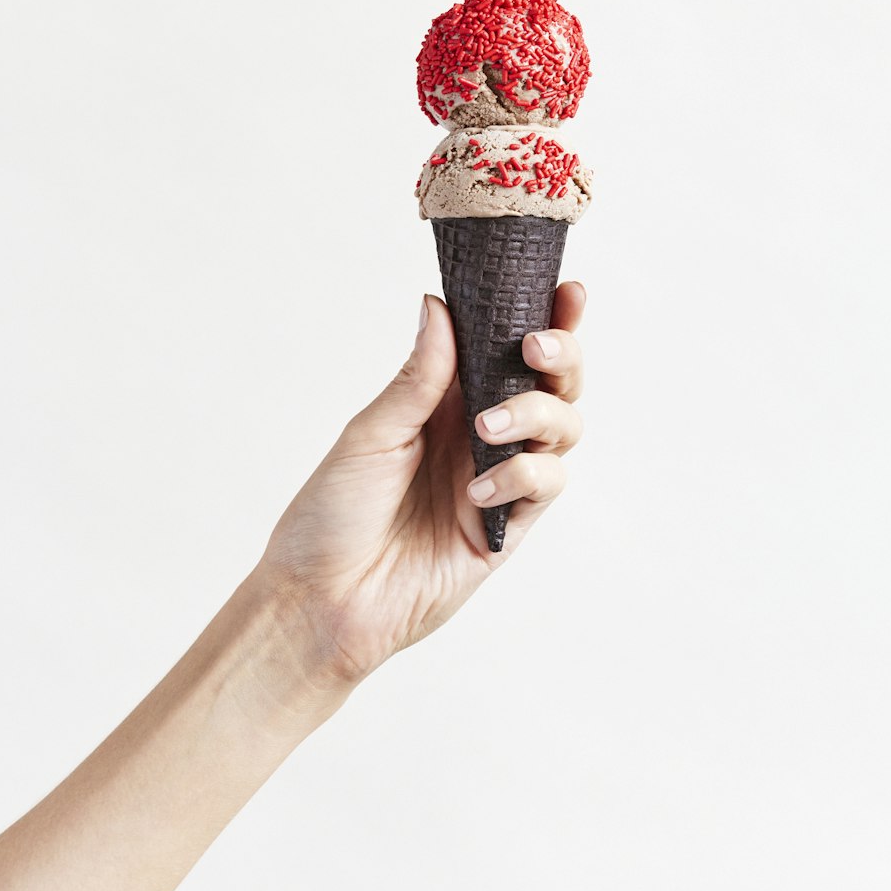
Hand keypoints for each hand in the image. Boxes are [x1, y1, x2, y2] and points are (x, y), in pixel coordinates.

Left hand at [259, 282, 585, 690]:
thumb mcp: (371, 434)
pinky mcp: (509, 527)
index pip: (507, 348)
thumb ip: (419, 377)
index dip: (546, 317)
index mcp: (447, 400)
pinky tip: (477, 492)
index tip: (567, 290)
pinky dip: (523, 476)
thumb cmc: (332, 515)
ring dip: (536, 413)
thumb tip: (439, 303)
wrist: (323, 600)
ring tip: (487, 428)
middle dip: (561, 355)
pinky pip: (546, 485)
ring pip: (563, 428)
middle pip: (554, 382)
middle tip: (534, 346)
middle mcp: (481, 433)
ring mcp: (500, 478)